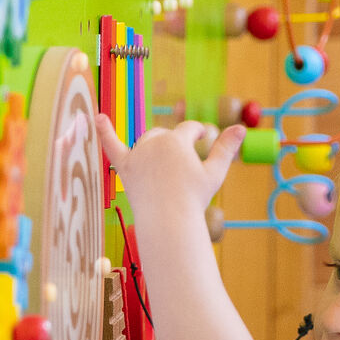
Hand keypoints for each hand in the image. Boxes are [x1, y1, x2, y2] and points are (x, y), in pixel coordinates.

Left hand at [95, 114, 246, 210]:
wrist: (168, 222)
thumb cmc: (194, 198)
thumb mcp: (214, 173)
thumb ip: (226, 149)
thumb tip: (242, 127)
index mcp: (177, 140)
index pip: (190, 129)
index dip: (199, 134)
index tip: (204, 140)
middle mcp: (154, 142)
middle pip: (167, 134)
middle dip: (177, 144)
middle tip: (185, 167)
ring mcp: (137, 154)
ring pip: (148, 141)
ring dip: (157, 147)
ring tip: (167, 168)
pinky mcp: (125, 168)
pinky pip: (112, 145)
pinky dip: (104, 131)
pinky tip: (96, 117)